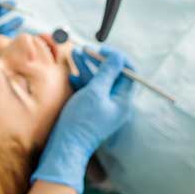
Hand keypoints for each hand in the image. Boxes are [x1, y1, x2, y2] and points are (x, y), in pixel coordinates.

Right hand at [32, 47, 133, 193]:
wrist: (66, 144)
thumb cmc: (82, 120)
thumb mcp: (95, 92)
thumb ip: (107, 73)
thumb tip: (118, 57)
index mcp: (123, 100)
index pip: (128, 72)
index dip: (116, 58)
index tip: (102, 50)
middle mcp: (115, 102)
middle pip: (110, 75)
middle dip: (97, 60)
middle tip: (85, 49)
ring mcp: (102, 106)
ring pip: (97, 80)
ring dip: (86, 67)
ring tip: (74, 53)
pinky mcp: (89, 109)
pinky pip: (88, 90)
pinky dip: (80, 80)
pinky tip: (71, 74)